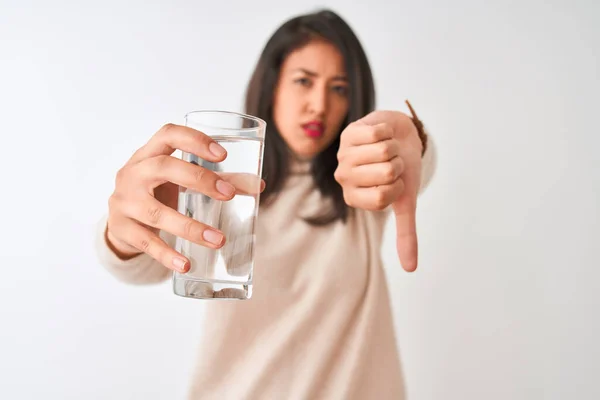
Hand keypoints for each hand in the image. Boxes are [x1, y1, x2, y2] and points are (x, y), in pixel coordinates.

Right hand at [106, 123, 263, 272]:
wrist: (120, 223)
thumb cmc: (157, 193)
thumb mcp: (179, 181)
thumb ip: (217, 181)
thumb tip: (259, 186)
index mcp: (148, 154)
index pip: (168, 135)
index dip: (194, 140)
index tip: (223, 155)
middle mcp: (132, 173)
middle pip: (162, 168)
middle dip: (199, 179)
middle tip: (229, 195)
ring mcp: (123, 201)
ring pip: (155, 212)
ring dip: (190, 227)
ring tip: (219, 240)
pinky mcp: (120, 228)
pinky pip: (146, 242)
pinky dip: (167, 254)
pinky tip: (186, 264)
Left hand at [334, 110, 422, 271]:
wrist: (399, 138)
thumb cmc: (401, 170)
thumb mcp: (405, 202)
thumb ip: (405, 234)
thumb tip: (411, 269)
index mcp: (354, 198)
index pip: (383, 198)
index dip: (397, 187)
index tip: (394, 182)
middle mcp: (343, 178)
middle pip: (385, 173)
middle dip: (397, 165)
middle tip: (390, 163)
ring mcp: (343, 154)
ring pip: (383, 152)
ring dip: (393, 148)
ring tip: (386, 150)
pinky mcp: (348, 132)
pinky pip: (379, 133)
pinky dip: (388, 133)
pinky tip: (381, 136)